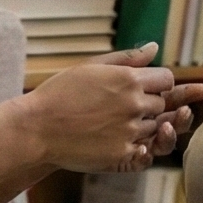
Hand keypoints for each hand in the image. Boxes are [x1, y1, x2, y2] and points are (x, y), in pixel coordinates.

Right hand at [27, 45, 202, 173]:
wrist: (36, 129)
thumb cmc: (59, 94)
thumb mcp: (90, 67)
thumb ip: (127, 58)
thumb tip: (155, 47)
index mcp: (128, 79)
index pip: (167, 80)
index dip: (156, 84)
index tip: (140, 88)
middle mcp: (134, 104)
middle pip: (162, 105)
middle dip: (147, 105)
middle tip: (117, 108)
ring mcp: (130, 132)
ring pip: (154, 129)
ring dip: (140, 127)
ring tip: (109, 124)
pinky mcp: (123, 155)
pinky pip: (143, 151)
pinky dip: (133, 147)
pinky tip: (110, 140)